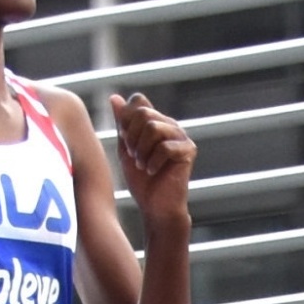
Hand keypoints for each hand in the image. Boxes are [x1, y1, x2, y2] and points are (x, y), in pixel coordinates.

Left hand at [108, 91, 195, 225]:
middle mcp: (170, 125)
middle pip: (144, 113)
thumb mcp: (125, 148)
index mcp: (156, 121)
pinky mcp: (188, 151)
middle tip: (133, 156)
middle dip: (132, 136)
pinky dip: (153, 161)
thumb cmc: (141, 181)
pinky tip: (152, 172)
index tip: (125, 141)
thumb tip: (114, 97)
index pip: (138, 102)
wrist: (156, 207)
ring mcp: (181, 137)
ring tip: (142, 165)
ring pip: (153, 127)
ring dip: (141, 149)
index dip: (126, 119)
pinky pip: (165, 146)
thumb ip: (123, 123)